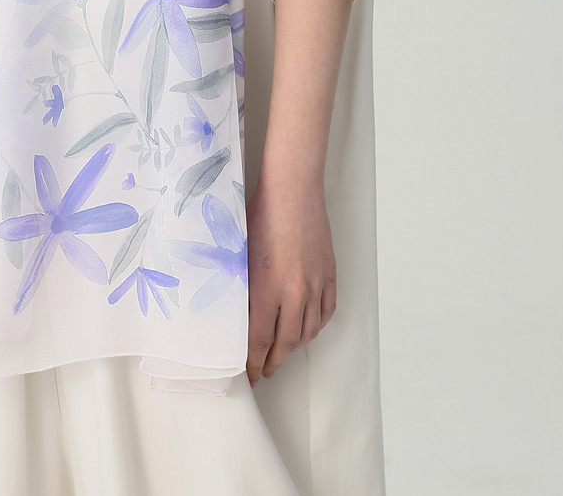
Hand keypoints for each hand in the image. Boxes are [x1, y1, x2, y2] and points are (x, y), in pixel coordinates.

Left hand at [245, 177, 335, 387]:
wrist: (292, 189)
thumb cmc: (260, 214)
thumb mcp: (240, 254)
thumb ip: (241, 288)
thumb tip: (233, 314)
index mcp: (267, 289)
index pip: (259, 341)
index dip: (253, 362)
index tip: (250, 374)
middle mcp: (295, 292)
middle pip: (286, 343)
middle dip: (273, 362)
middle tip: (264, 371)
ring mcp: (316, 284)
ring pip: (308, 331)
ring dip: (295, 348)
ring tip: (283, 354)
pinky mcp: (329, 274)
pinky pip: (326, 311)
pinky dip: (316, 326)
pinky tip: (306, 329)